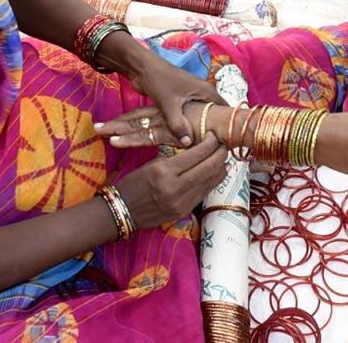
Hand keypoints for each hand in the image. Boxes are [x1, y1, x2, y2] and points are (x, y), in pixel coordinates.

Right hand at [112, 135, 229, 229]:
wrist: (123, 211)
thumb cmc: (134, 183)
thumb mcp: (152, 164)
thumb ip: (176, 158)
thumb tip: (199, 150)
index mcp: (164, 171)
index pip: (197, 154)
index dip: (211, 143)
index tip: (214, 135)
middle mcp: (175, 187)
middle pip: (209, 167)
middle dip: (221, 154)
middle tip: (224, 145)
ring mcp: (181, 202)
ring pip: (211, 181)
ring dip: (221, 168)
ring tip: (224, 157)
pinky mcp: (184, 211)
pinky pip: (204, 193)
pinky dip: (213, 181)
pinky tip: (218, 173)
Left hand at [124, 50, 222, 146]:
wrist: (143, 68)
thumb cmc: (159, 80)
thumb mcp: (169, 105)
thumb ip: (178, 124)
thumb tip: (188, 144)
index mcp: (207, 91)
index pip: (225, 110)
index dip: (226, 125)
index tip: (226, 141)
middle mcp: (203, 92)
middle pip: (213, 114)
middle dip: (212, 129)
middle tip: (211, 147)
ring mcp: (193, 95)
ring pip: (201, 114)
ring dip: (199, 126)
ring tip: (200, 144)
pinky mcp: (182, 98)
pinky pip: (190, 113)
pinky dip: (189, 122)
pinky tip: (185, 134)